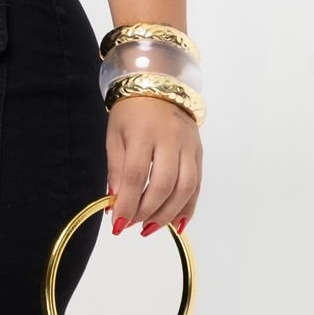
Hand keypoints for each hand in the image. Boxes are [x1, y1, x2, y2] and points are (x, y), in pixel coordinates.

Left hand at [105, 94, 202, 237]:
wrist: (158, 86)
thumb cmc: (131, 112)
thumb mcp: (114, 135)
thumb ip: (116, 169)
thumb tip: (116, 202)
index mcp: (144, 132)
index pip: (137, 175)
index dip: (128, 203)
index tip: (117, 223)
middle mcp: (170, 139)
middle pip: (164, 185)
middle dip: (147, 212)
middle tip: (132, 225)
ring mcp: (189, 146)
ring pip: (185, 189)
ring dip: (168, 215)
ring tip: (150, 227)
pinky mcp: (199, 153)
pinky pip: (197, 186)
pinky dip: (187, 208)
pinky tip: (176, 222)